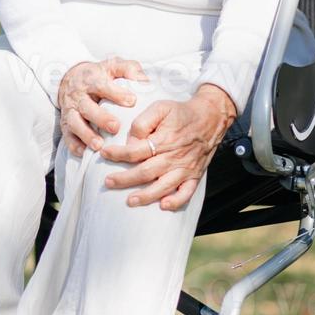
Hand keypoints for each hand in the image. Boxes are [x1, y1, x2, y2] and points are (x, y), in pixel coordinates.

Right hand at [56, 57, 149, 156]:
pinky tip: (85, 153)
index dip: (116, 93)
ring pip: (75, 123)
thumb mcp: (113, 66)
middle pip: (87, 107)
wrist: (69, 79)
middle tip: (116, 127)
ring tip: (99, 145)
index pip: (102, 85)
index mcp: (91, 80)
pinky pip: (67, 137)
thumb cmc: (98, 76)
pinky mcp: (66, 125)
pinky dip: (75, 146)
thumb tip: (143, 80)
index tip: (132, 101)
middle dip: (101, 118)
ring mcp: (70, 111)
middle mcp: (78, 96)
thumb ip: (129, 69)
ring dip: (86, 135)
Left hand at [98, 82, 236, 210]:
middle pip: (145, 172)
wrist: (210, 118)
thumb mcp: (160, 108)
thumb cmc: (181, 113)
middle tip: (108, 182)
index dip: (118, 154)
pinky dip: (176, 201)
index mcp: (164, 140)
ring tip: (130, 201)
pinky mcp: (194, 176)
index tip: (104, 154)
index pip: (136, 151)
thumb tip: (132, 141)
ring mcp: (185, 168)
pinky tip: (163, 206)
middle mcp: (174, 157)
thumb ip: (143, 122)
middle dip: (125, 179)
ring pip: (163, 186)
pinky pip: (187, 193)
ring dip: (146, 196)